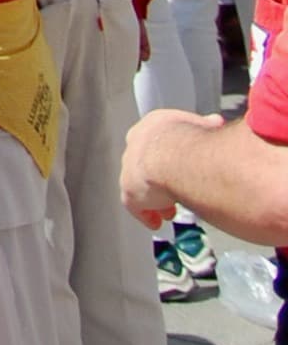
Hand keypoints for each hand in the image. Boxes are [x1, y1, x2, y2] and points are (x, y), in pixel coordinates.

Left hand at [121, 106, 223, 229]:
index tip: (182, 169)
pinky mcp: (129, 191)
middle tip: (175, 193)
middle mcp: (136, 143)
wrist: (176, 156)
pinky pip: (136, 206)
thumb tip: (215, 122)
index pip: (160, 141)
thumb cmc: (193, 140)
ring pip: (142, 186)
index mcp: (154, 125)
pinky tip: (156, 222)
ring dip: (156, 199)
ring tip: (170, 211)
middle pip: (148, 165)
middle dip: (162, 180)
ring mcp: (130, 167)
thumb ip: (206, 127)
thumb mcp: (204, 126)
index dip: (173, 157)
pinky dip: (147, 215)